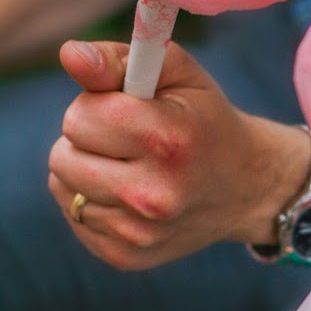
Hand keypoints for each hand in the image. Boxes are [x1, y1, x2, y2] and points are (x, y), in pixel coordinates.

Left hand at [48, 38, 310, 268]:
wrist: (247, 187)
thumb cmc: (206, 120)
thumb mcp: (178, 74)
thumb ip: (121, 58)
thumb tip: (69, 54)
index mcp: (166, 142)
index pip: (79, 118)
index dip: (99, 106)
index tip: (130, 110)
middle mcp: (152, 195)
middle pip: (63, 155)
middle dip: (88, 139)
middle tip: (129, 140)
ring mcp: (139, 233)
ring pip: (63, 186)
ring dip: (86, 170)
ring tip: (128, 165)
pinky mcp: (126, 256)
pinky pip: (74, 217)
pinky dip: (93, 201)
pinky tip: (128, 194)